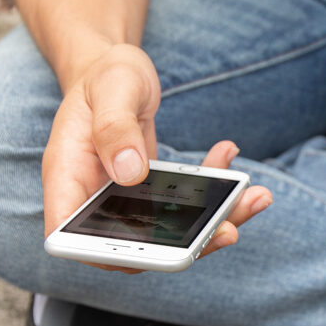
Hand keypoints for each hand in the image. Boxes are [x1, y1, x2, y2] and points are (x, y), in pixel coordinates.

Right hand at [42, 44, 271, 272]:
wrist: (116, 70)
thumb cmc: (106, 77)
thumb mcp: (112, 89)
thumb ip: (115, 128)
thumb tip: (130, 172)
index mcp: (68, 177)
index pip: (70, 236)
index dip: (108, 255)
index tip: (158, 252)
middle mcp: (94, 198)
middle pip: (136, 244)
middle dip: (189, 244)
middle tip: (230, 229)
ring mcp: (125, 200)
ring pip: (170, 232)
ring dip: (217, 219)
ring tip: (256, 196)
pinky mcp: (153, 194)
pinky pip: (185, 207)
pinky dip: (216, 189)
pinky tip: (229, 156)